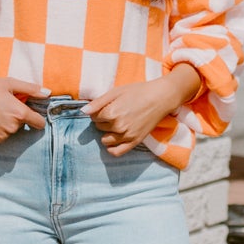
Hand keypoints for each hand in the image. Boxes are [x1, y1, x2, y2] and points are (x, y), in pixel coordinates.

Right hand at [0, 64, 46, 143]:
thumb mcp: (9, 83)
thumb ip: (30, 89)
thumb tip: (47, 93)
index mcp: (20, 113)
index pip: (40, 123)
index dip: (37, 118)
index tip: (32, 114)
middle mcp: (13, 127)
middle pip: (24, 125)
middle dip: (17, 117)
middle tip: (4, 105)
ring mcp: (3, 135)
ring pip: (12, 131)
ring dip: (8, 124)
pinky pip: (2, 136)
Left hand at [85, 65, 201, 155]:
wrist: (160, 98)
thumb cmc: (138, 92)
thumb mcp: (116, 92)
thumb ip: (98, 102)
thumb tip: (83, 111)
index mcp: (111, 112)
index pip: (94, 117)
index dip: (98, 111)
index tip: (106, 106)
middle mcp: (118, 126)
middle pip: (99, 127)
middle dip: (103, 120)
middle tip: (115, 112)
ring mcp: (127, 135)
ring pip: (105, 140)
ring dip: (107, 132)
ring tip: (116, 123)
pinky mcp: (135, 141)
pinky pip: (117, 152)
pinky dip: (111, 149)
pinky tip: (113, 141)